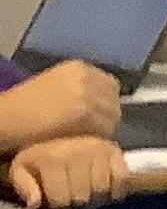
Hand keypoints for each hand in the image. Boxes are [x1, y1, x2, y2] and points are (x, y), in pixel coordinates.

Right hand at [0, 58, 122, 148]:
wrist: (6, 116)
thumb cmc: (25, 105)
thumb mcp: (56, 86)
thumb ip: (81, 89)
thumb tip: (103, 104)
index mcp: (79, 67)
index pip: (111, 85)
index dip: (105, 102)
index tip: (97, 114)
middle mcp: (87, 77)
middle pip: (114, 101)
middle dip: (106, 116)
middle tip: (91, 129)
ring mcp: (88, 95)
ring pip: (112, 117)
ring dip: (102, 128)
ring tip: (84, 135)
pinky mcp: (85, 114)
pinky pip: (104, 130)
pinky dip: (96, 138)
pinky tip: (80, 140)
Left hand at [9, 135, 129, 208]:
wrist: (54, 129)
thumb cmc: (38, 157)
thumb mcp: (21, 170)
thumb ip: (24, 187)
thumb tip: (35, 203)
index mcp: (53, 159)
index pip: (62, 200)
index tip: (55, 208)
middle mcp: (78, 152)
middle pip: (83, 197)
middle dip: (76, 205)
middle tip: (72, 201)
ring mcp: (99, 150)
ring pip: (103, 190)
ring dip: (96, 198)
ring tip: (87, 195)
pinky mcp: (115, 150)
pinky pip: (123, 178)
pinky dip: (117, 189)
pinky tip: (106, 190)